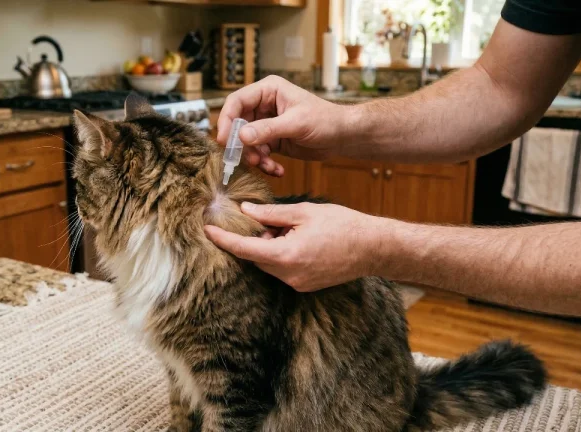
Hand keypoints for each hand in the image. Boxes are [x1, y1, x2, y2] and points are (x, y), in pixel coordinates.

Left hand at [203, 202, 384, 290]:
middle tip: (263, 218)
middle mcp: (289, 275)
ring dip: (269, 246)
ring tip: (289, 228)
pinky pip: (283, 270)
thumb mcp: (304, 212)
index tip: (207, 230)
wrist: (374, 248)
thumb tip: (245, 209)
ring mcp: (297, 284)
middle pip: (256, 257)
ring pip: (269, 263)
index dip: (223, 239)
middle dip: (254, 238)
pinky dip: (281, 254)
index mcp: (286, 255)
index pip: (243, 249)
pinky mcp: (305, 286)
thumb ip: (271, 213)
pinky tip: (297, 239)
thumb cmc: (342, 225)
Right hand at [216, 75, 346, 176]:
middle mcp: (264, 105)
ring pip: (246, 142)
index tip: (224, 141)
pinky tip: (277, 170)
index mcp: (268, 91)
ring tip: (267, 166)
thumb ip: (268, 130)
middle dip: (242, 145)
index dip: (226, 120)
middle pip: (237, 124)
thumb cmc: (325, 120)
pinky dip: (264, 163)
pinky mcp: (272, 140)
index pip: (236, 102)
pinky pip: (258, 153)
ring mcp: (266, 124)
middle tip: (248, 159)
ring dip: (254, 157)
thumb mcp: (296, 124)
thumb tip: (241, 136)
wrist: (343, 136)